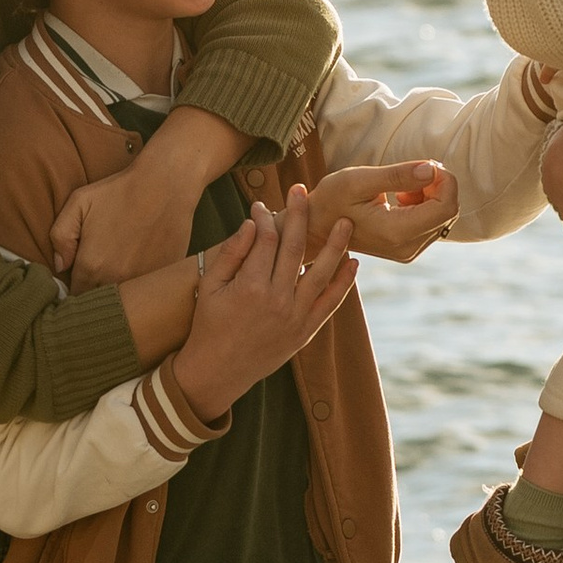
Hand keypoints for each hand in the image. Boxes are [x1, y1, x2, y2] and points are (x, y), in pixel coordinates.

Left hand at [52, 108, 245, 283]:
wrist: (166, 184)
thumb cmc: (120, 191)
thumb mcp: (79, 202)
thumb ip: (60, 236)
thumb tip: (60, 265)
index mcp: (91, 265)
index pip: (75, 295)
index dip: (75, 289)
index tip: (79, 281)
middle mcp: (115, 279)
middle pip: (98, 301)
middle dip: (95, 294)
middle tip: (97, 278)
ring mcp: (142, 281)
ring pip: (124, 302)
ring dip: (119, 294)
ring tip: (118, 275)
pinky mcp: (163, 278)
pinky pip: (148, 293)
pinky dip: (143, 288)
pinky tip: (141, 267)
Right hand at [170, 187, 358, 416]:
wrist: (218, 371)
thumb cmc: (209, 325)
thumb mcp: (209, 287)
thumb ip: (231, 254)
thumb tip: (250, 223)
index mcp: (249, 287)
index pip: (265, 240)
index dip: (265, 217)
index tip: (262, 205)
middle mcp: (276, 300)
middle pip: (294, 248)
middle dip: (300, 216)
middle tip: (303, 191)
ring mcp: (295, 317)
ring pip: (321, 273)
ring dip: (335, 245)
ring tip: (345, 221)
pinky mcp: (306, 331)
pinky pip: (330, 303)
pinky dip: (344, 283)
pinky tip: (353, 262)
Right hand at [303, 157, 460, 262]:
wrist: (316, 226)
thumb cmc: (332, 200)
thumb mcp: (359, 180)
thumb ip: (397, 175)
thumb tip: (432, 170)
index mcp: (396, 231)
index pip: (446, 207)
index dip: (444, 180)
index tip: (424, 165)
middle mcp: (407, 247)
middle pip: (448, 212)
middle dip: (437, 186)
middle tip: (410, 171)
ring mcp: (408, 251)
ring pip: (442, 217)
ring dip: (430, 195)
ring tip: (399, 187)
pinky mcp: (407, 248)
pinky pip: (431, 223)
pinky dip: (423, 205)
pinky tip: (399, 199)